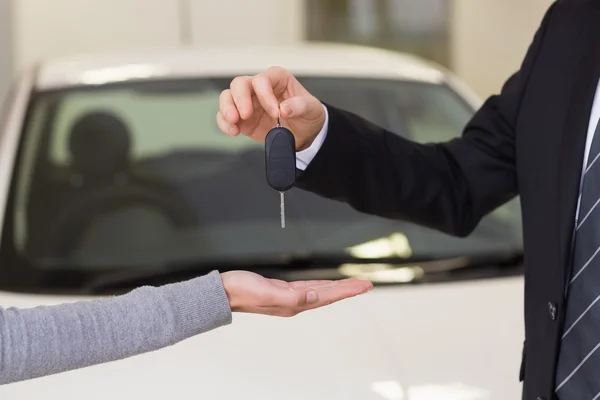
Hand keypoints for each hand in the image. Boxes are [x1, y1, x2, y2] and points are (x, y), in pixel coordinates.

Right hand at [216, 66, 325, 150]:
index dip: (265, 95)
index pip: (263, 80)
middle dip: (240, 99)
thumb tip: (285, 108)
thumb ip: (300, 106)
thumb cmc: (307, 114)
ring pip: (227, 97)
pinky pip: (225, 117)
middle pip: (239, 84)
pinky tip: (233, 131)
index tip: (275, 112)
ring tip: (234, 122)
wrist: (305, 134)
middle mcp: (260, 88)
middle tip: (246, 114)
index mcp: (277, 79)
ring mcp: (248, 103)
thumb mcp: (312, 109)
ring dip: (227, 109)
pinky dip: (224, 124)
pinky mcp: (242, 119)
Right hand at [220, 270, 372, 316]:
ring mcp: (289, 297)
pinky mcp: (282, 290)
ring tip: (353, 284)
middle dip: (348, 289)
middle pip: (328, 294)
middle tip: (366, 284)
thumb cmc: (243, 291)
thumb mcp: (268, 292)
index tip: (364, 285)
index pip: (328, 296)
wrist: (224, 292)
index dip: (347, 290)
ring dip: (337, 287)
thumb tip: (316, 297)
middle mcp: (295, 302)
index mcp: (294, 304)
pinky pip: (308, 287)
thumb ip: (294, 296)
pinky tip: (325, 284)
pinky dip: (321, 284)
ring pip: (320, 291)